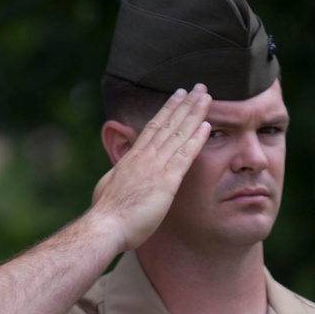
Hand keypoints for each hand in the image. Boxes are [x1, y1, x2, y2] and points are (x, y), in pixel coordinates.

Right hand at [91, 86, 211, 249]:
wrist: (106, 226)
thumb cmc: (107, 213)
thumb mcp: (110, 186)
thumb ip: (119, 174)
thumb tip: (119, 170)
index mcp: (132, 157)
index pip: (153, 127)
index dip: (168, 110)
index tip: (178, 96)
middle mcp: (144, 156)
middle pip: (168, 123)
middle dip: (185, 103)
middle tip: (199, 87)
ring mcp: (155, 166)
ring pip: (178, 133)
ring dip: (194, 113)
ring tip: (207, 96)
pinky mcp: (166, 181)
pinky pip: (185, 155)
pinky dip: (196, 139)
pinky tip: (208, 126)